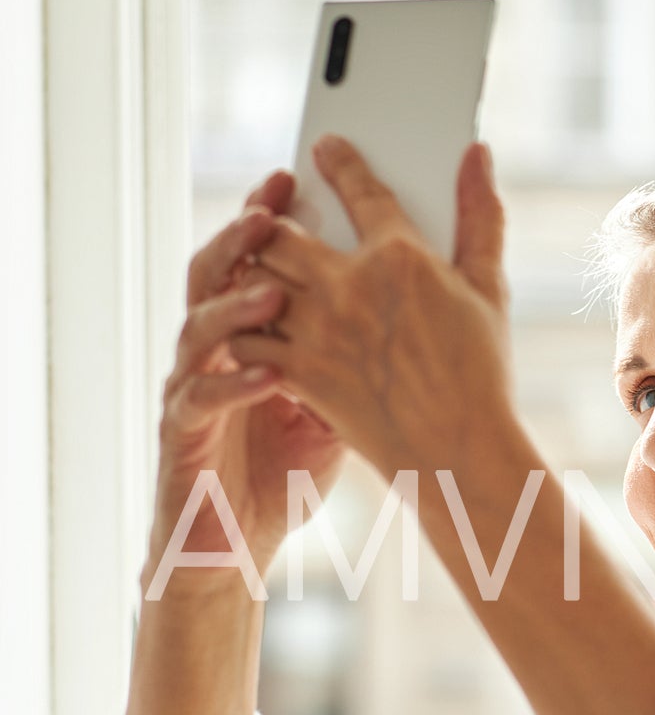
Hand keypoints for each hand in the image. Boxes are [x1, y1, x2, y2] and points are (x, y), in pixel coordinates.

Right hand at [147, 169, 346, 587]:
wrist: (237, 539)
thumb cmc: (283, 467)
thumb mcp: (333, 400)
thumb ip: (357, 347)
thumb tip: (411, 298)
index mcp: (248, 332)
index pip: (252, 257)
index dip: (265, 215)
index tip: (294, 175)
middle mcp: (212, 348)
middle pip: (214, 274)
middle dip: (242, 239)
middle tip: (273, 209)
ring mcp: (192, 387)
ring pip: (198, 328)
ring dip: (235, 304)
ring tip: (272, 288)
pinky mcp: (183, 434)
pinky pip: (200, 399)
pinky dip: (233, 383)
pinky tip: (269, 373)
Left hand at [224, 134, 515, 485]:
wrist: (458, 453)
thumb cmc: (481, 373)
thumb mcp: (488, 287)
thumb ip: (480, 215)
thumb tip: (478, 154)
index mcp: (400, 257)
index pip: (359, 188)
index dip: (338, 161)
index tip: (323, 148)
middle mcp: (350, 286)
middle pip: (281, 231)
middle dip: (272, 220)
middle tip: (275, 218)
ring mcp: (318, 332)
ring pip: (252, 279)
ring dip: (250, 271)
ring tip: (258, 271)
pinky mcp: (299, 375)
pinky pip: (246, 338)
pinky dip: (244, 329)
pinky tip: (256, 326)